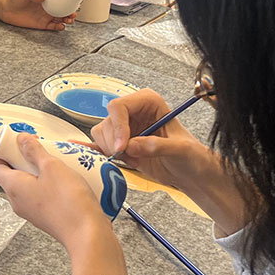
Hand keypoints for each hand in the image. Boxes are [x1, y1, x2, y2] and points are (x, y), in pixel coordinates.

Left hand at [0, 0, 74, 30]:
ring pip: (60, 18)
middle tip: (73, 14)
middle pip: (63, 10)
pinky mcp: (41, 24)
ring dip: (66, 20)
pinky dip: (58, 27)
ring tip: (69, 20)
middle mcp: (47, 7)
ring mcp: (45, 16)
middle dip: (70, 12)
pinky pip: (53, 26)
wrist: (5, 9)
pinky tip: (61, 26)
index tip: (74, 0)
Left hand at [0, 133, 111, 250]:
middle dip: (24, 158)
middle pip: (13, 174)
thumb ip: (34, 151)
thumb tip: (21, 139)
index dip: (3, 150)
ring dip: (39, 170)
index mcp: (13, 187)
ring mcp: (32, 211)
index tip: (17, 141)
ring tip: (57, 161)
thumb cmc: (68, 203)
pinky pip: (41, 194)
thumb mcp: (52, 167)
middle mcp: (18, 201)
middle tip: (41, 147)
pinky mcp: (46, 216)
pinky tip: (66, 177)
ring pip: (29, 184)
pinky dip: (48, 183)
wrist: (88, 236)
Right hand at [90, 88, 221, 194]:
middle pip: (107, 121)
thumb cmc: (191, 156)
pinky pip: (99, 144)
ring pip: (101, 134)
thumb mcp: (181, 149)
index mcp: (148, 102)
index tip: (122, 147)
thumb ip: (157, 145)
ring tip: (130, 159)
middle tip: (126, 156)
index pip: (119, 106)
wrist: (190, 172)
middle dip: (113, 141)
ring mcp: (125, 128)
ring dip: (109, 149)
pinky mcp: (119, 144)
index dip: (117, 126)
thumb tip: (131, 145)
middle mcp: (133, 112)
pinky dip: (94, 149)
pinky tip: (84, 150)